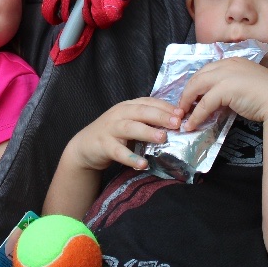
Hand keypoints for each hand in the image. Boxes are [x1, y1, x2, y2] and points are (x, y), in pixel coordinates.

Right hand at [67, 98, 182, 171]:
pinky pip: (118, 152)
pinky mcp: (103, 145)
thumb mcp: (131, 122)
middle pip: (141, 112)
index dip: (165, 107)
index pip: (149, 102)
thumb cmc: (114, 134)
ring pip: (130, 128)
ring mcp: (110, 128)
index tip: (182, 113)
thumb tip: (177, 123)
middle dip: (160, 116)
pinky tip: (143, 164)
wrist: (85, 146)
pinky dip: (131, 157)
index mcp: (128, 106)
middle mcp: (119, 114)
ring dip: (147, 132)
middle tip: (177, 123)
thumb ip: (148, 121)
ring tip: (163, 139)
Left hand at [179, 58, 267, 130]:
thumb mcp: (246, 86)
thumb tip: (216, 102)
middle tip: (182, 107)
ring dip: (187, 102)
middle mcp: (227, 64)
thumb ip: (231, 89)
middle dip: (187, 92)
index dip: (197, 84)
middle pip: (198, 76)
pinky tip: (192, 125)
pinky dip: (196, 115)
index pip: (207, 70)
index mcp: (233, 61)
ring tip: (182, 116)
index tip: (191, 97)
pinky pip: (204, 103)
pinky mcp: (225, 89)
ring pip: (196, 86)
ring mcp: (226, 74)